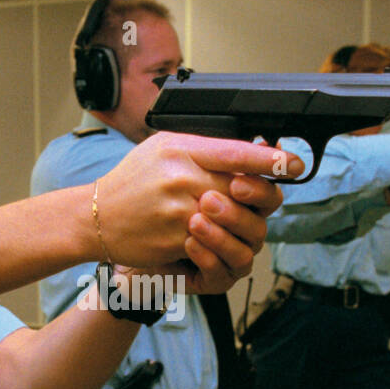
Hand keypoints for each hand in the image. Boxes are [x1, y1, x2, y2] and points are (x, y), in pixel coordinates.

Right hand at [93, 132, 296, 274]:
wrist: (96, 217)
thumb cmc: (132, 182)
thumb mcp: (163, 149)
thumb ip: (203, 148)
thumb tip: (248, 148)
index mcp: (180, 149)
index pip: (235, 152)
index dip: (269, 160)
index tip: (293, 164)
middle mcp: (181, 176)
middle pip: (242, 187)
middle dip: (258, 194)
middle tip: (264, 196)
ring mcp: (179, 209)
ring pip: (231, 217)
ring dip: (239, 220)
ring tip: (235, 217)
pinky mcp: (175, 238)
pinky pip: (212, 240)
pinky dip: (216, 239)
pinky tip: (210, 234)